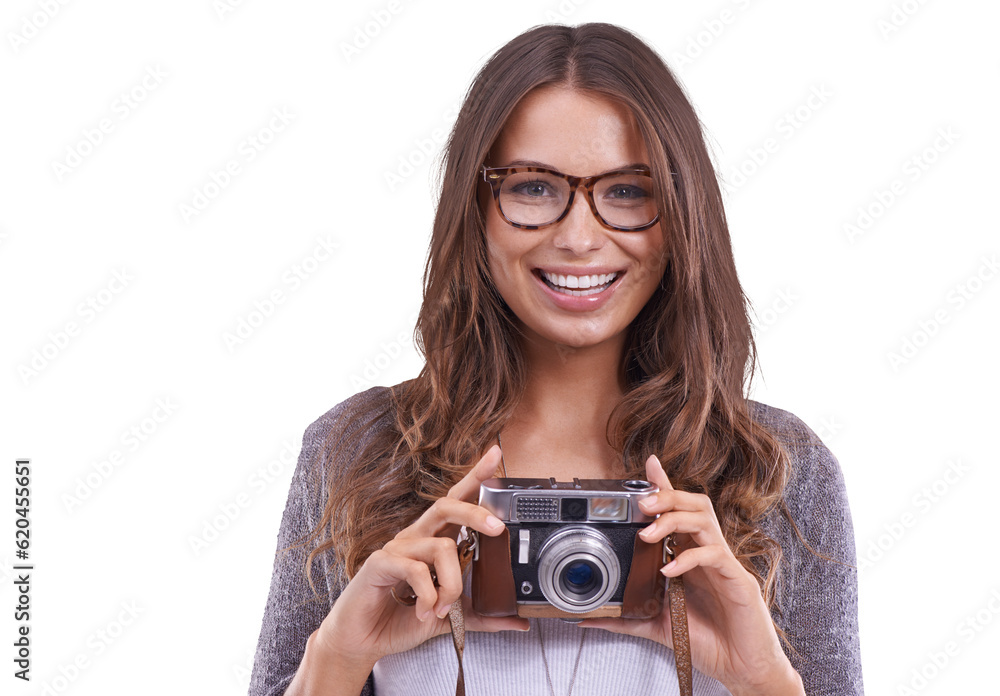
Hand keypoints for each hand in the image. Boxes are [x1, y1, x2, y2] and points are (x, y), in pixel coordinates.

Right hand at [314, 445, 528, 667]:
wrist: (362, 641)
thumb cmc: (401, 619)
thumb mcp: (450, 617)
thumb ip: (482, 614)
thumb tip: (519, 621)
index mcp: (433, 541)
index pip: (456, 500)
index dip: (475, 477)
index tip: (495, 454)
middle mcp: (416, 537)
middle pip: (447, 505)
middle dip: (477, 513)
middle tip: (498, 529)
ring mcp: (397, 548)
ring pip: (441, 547)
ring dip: (452, 584)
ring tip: (444, 609)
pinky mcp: (380, 563)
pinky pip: (415, 570)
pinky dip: (429, 595)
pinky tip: (425, 610)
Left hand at [581, 455, 802, 694]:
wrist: (742, 669)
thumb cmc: (707, 641)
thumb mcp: (657, 626)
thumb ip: (625, 618)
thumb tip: (587, 618)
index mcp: (691, 556)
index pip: (679, 511)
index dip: (666, 486)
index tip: (648, 465)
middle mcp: (709, 553)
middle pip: (694, 504)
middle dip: (667, 497)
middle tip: (640, 505)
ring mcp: (725, 565)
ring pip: (705, 521)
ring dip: (674, 520)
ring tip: (648, 533)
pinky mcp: (739, 582)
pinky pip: (716, 556)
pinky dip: (690, 558)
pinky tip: (670, 571)